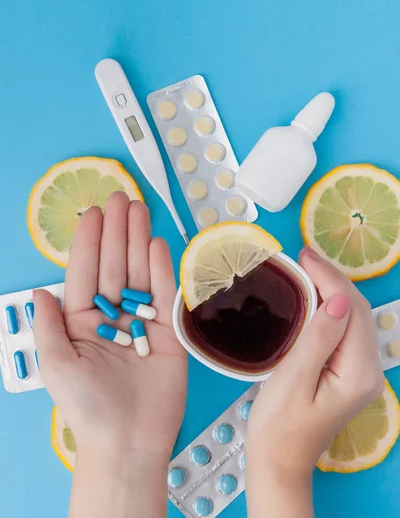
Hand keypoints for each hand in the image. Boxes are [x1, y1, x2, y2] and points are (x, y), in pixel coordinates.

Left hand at [34, 192, 186, 517]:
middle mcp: (111, 316)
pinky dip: (160, 269)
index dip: (90, 242)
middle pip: (114, 265)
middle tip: (122, 198)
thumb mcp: (57, 364)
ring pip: (138, 273)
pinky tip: (156, 244)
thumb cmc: (87, 406)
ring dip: (138, 240)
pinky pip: (163, 295)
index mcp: (82, 321)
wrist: (127, 440)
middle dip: (117, 231)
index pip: (86, 272)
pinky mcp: (167, 332)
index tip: (95, 213)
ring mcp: (141, 321)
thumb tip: (39, 292)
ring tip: (139, 210)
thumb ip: (48, 324)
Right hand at [246, 247, 383, 517]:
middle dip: (332, 278)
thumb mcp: (293, 379)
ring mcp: (360, 373)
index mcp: (358, 372)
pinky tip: (312, 297)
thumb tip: (337, 298)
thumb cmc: (278, 425)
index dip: (329, 277)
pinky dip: (329, 308)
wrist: (278, 461)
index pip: (351, 309)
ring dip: (332, 290)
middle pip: (358, 311)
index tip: (303, 256)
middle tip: (301, 257)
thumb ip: (318, 339)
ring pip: (353, 318)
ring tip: (305, 270)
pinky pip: (344, 331)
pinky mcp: (348, 374)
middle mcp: (368, 371)